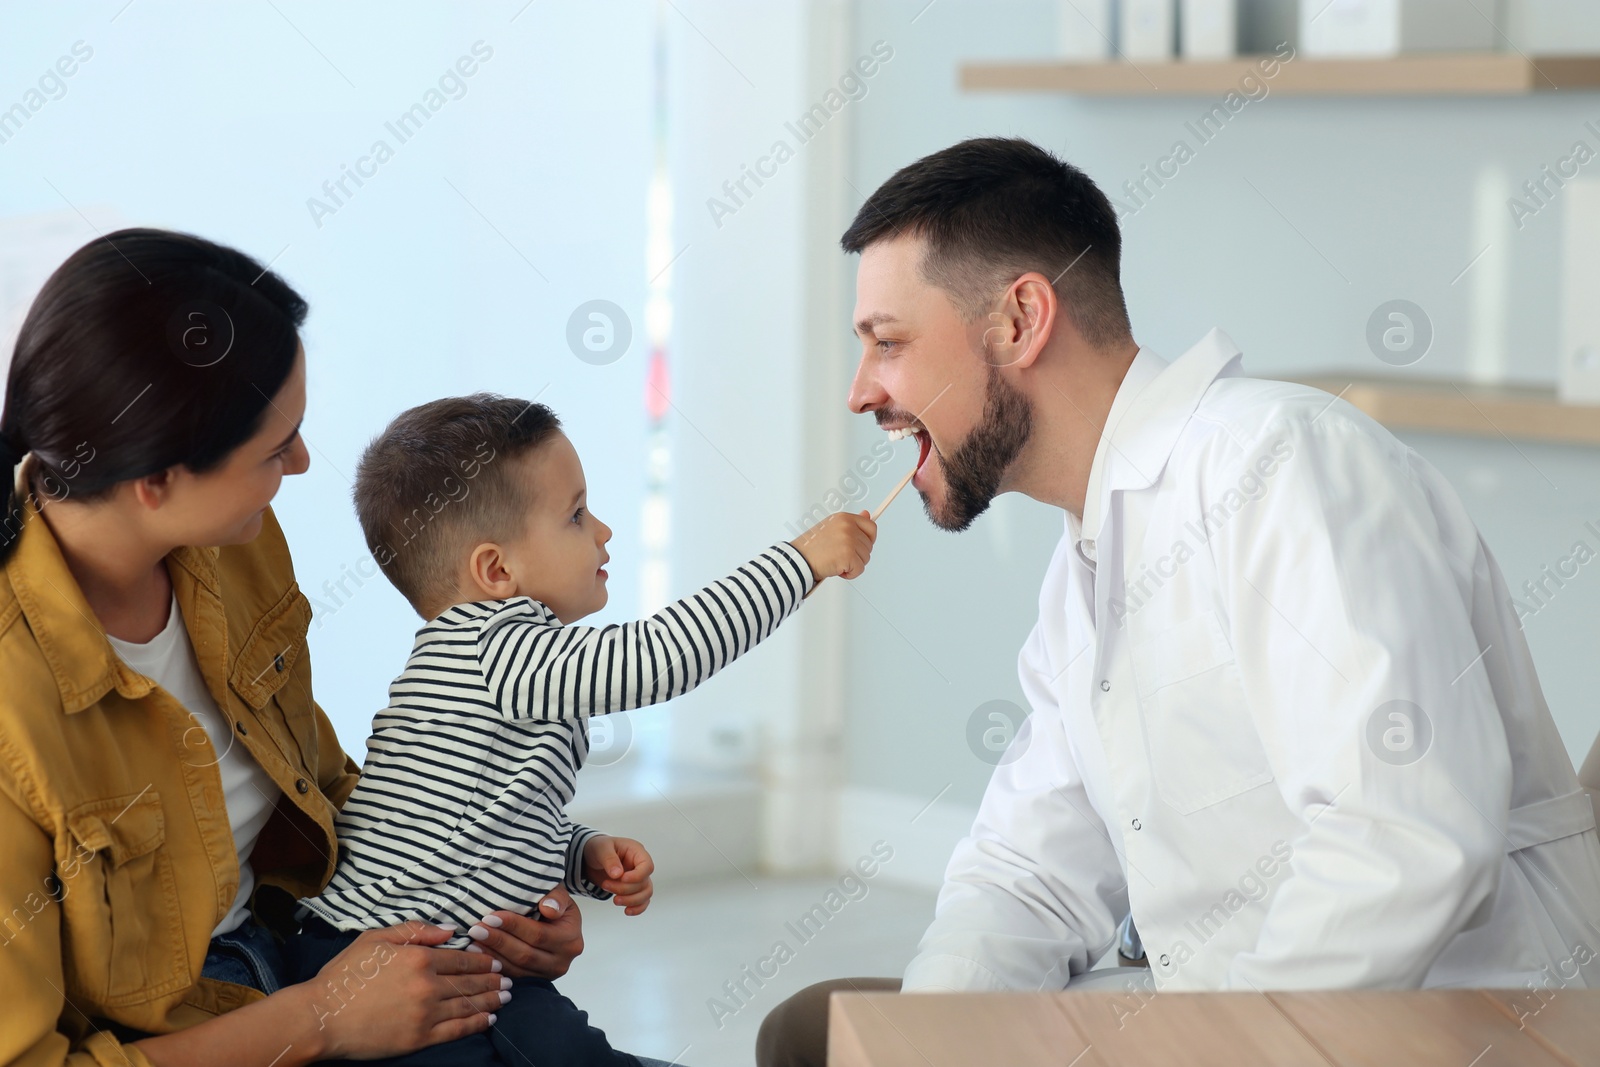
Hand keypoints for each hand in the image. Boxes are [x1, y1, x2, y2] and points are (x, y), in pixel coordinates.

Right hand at [299, 920, 507, 1059]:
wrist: (322, 1016)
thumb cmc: (344, 975)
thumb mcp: (376, 939)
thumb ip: (415, 930)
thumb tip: (450, 930)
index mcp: (419, 958)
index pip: (461, 958)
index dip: (482, 960)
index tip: (495, 960)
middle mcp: (427, 985)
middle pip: (470, 982)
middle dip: (493, 979)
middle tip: (509, 978)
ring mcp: (425, 1013)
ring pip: (468, 1004)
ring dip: (491, 999)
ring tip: (506, 996)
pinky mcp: (419, 1038)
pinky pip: (457, 1030)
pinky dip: (476, 1023)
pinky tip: (489, 1018)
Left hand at [465, 885, 584, 978]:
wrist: (555, 920)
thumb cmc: (552, 904)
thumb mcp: (559, 894)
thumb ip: (556, 898)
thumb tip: (548, 908)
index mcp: (571, 941)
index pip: (538, 935)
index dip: (513, 926)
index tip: (490, 917)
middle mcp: (562, 963)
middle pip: (525, 955)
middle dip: (498, 941)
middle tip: (476, 929)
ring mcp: (547, 976)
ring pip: (516, 969)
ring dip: (492, 956)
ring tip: (472, 943)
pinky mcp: (533, 982)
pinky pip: (511, 977)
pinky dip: (493, 966)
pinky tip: (477, 956)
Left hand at [583, 834, 654, 914]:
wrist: (591, 858)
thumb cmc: (599, 848)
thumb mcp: (601, 849)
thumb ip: (609, 860)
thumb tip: (618, 874)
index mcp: (636, 852)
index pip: (647, 866)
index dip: (637, 876)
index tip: (622, 879)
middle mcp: (640, 866)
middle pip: (644, 883)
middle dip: (625, 889)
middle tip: (605, 885)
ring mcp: (638, 879)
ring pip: (645, 894)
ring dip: (630, 900)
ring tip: (614, 900)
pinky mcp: (633, 890)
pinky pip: (642, 901)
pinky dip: (637, 908)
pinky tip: (626, 911)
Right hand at [790, 510, 876, 591]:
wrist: (799, 559)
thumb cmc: (812, 547)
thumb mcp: (833, 528)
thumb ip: (852, 524)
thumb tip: (867, 514)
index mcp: (844, 518)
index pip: (871, 527)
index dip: (869, 540)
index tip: (861, 547)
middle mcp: (848, 527)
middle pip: (869, 546)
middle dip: (858, 555)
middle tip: (840, 556)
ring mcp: (849, 541)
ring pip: (866, 558)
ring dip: (853, 565)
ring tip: (837, 562)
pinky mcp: (848, 555)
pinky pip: (860, 569)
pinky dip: (850, 574)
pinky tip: (838, 570)